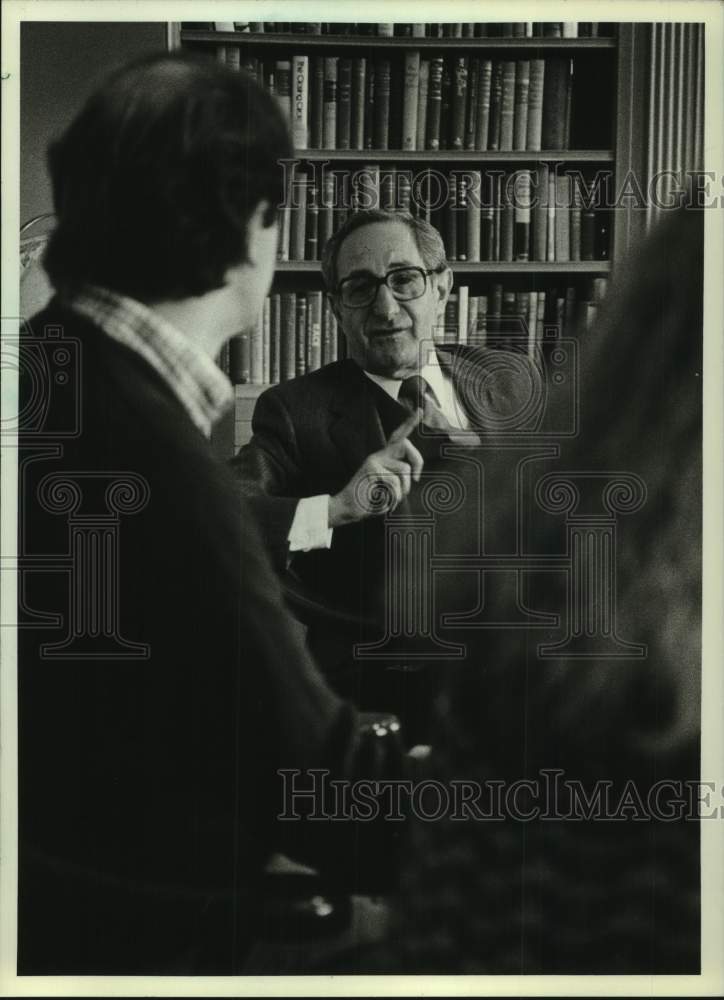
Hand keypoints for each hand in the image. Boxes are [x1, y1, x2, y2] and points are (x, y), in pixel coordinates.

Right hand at [328, 410, 423, 526]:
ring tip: (393, 499)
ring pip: (404, 469)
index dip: (409, 424)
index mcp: (383, 458)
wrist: (347, 508)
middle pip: (406, 445)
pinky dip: (394, 497)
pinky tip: (385, 502)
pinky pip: (395, 481)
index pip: (397, 437)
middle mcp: (378, 456)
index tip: (420, 410)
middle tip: (417, 478)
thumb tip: (414, 475)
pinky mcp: (371, 468)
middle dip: (418, 460)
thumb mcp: (387, 488)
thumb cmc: (369, 501)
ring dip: (403, 489)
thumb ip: (398, 478)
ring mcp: (374, 460)